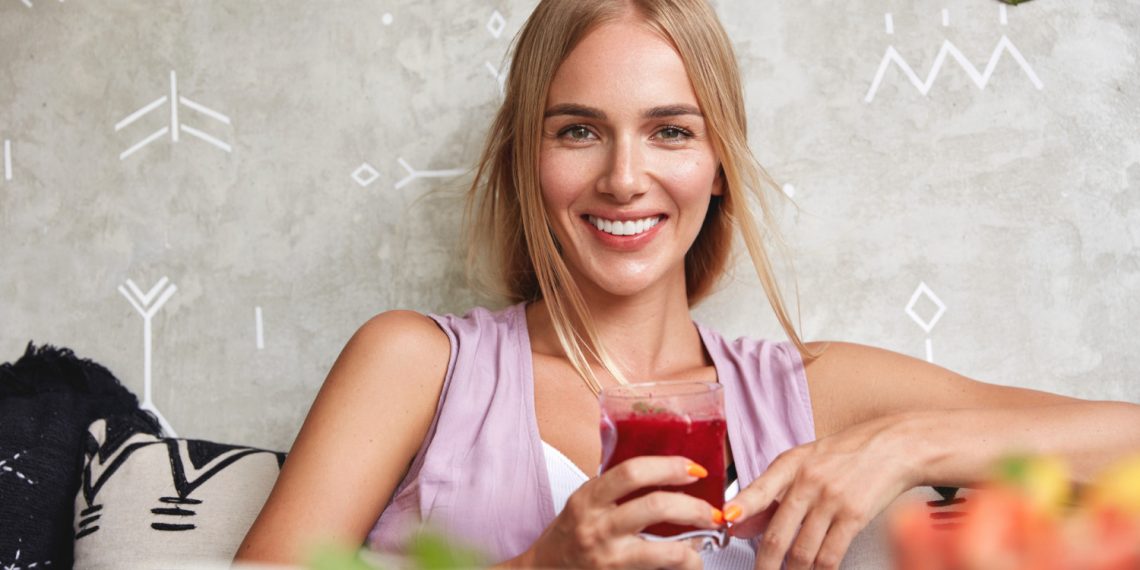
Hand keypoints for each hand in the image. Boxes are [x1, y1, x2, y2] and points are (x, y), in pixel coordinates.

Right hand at [513, 456, 724, 569]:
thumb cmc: (569, 535)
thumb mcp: (585, 502)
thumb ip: (616, 487)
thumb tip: (666, 471)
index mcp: (589, 498)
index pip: (632, 472)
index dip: (669, 467)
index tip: (694, 469)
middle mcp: (597, 526)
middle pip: (655, 507)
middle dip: (694, 508)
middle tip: (713, 510)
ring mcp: (608, 557)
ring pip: (664, 551)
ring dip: (695, 547)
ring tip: (707, 541)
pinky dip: (683, 565)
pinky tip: (690, 561)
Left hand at [724, 416, 920, 569]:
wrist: (894, 446)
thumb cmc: (844, 454)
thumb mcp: (803, 461)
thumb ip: (771, 490)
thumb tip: (738, 523)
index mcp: (790, 464)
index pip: (759, 488)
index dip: (742, 506)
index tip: (727, 521)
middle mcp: (808, 481)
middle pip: (778, 535)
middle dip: (764, 565)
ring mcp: (832, 500)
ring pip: (802, 552)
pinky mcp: (855, 516)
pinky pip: (830, 556)